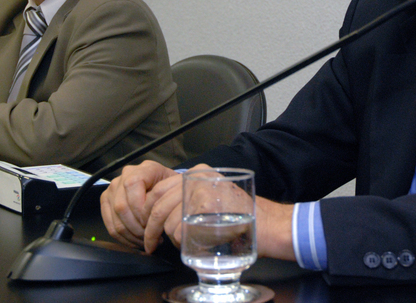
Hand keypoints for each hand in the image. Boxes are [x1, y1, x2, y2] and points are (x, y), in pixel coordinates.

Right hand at [100, 160, 179, 249]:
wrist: (165, 187)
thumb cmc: (170, 189)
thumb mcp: (173, 188)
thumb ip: (161, 198)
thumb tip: (153, 218)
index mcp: (143, 169)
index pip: (132, 186)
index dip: (140, 209)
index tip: (152, 222)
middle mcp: (125, 176)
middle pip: (121, 206)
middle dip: (136, 227)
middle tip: (150, 237)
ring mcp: (113, 188)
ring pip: (115, 218)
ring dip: (130, 235)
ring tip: (145, 241)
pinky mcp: (106, 201)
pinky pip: (110, 224)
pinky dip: (122, 238)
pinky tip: (136, 241)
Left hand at [100, 161, 296, 260]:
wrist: (268, 224)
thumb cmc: (243, 216)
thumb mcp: (214, 196)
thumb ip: (191, 198)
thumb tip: (163, 211)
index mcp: (198, 173)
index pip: (159, 189)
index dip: (148, 212)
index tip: (147, 226)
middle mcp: (197, 178)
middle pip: (157, 204)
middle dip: (149, 228)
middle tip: (150, 243)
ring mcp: (201, 191)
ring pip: (166, 219)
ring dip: (168, 237)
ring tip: (182, 242)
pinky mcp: (206, 206)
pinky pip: (179, 229)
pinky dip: (181, 241)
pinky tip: (194, 242)